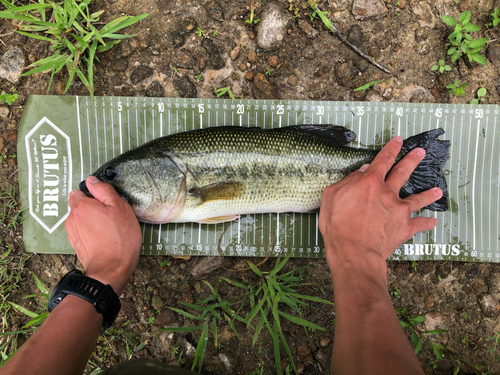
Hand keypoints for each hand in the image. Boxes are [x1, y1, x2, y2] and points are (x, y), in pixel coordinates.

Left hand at [65, 176, 141, 294]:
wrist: (112, 269)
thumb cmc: (119, 237)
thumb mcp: (119, 207)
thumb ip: (103, 190)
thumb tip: (92, 180)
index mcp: (80, 206)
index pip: (79, 191)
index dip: (93, 195)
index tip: (106, 202)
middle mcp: (71, 219)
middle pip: (81, 206)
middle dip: (94, 208)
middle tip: (112, 216)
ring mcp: (72, 234)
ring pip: (83, 220)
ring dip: (93, 222)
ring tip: (110, 229)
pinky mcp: (77, 246)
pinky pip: (84, 233)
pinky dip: (93, 234)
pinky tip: (106, 239)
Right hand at [319, 136, 441, 271]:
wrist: (353, 250)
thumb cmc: (338, 225)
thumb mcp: (332, 196)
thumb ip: (347, 181)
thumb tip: (362, 171)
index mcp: (370, 183)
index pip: (383, 160)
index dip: (391, 149)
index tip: (398, 141)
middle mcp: (387, 193)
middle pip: (403, 172)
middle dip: (412, 160)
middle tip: (421, 153)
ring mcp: (398, 210)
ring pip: (417, 198)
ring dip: (428, 193)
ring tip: (437, 190)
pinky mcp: (404, 228)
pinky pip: (419, 224)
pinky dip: (426, 223)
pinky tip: (433, 221)